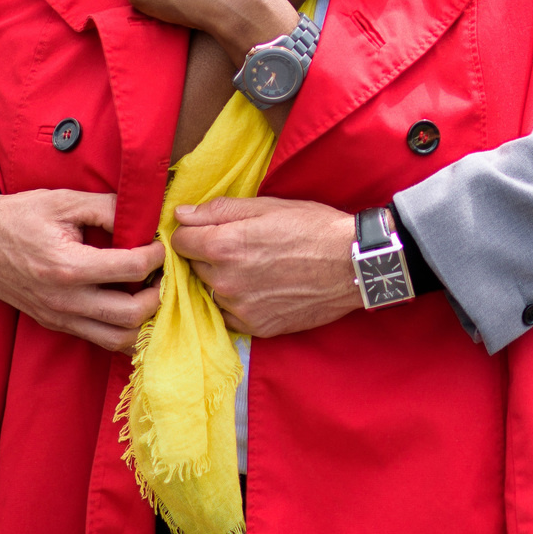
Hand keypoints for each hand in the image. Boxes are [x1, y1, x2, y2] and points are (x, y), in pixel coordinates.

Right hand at [0, 185, 164, 353]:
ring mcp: (59, 317)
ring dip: (144, 318)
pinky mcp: (56, 324)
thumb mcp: (65, 201)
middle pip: (133, 314)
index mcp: (68, 266)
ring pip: (120, 339)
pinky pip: (100, 339)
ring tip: (149, 290)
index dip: (157, 254)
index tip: (160, 242)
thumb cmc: (20, 216)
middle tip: (162, 271)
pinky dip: (124, 328)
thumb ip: (109, 208)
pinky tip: (130, 303)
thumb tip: (147, 216)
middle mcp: (64, 300)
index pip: (133, 269)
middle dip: (159, 293)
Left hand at [169, 197, 360, 336]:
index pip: (179, 241)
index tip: (208, 230)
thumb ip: (218, 210)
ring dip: (221, 280)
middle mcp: (226, 280)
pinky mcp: (255, 327)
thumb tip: (181, 215)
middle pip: (192, 267)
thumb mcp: (267, 206)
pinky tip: (258, 289)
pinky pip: (227, 315)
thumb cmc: (312, 227)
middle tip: (238, 247)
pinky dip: (235, 304)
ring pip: (210, 292)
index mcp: (224, 245)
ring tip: (252, 268)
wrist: (352, 265)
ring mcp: (239, 308)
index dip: (193, 232)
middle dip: (207, 256)